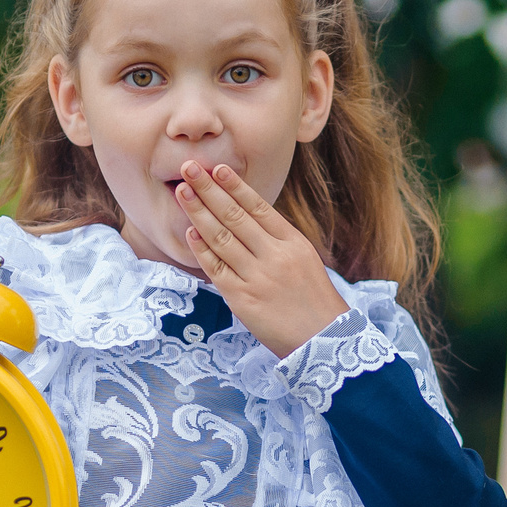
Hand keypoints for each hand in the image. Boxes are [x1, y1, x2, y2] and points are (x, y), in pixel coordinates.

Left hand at [174, 161, 348, 357]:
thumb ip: (277, 239)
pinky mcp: (242, 299)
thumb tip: (245, 216)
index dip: (235, 186)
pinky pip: (216, 269)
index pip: (259, 207)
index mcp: (293, 242)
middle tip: (188, 167)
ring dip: (198, 212)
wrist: (324, 339)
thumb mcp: (304, 259)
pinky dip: (201, 248)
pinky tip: (189, 231)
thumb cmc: (313, 299)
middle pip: (235, 216)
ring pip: (221, 237)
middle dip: (209, 190)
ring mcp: (257, 277)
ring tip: (182, 192)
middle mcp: (275, 256)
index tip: (217, 168)